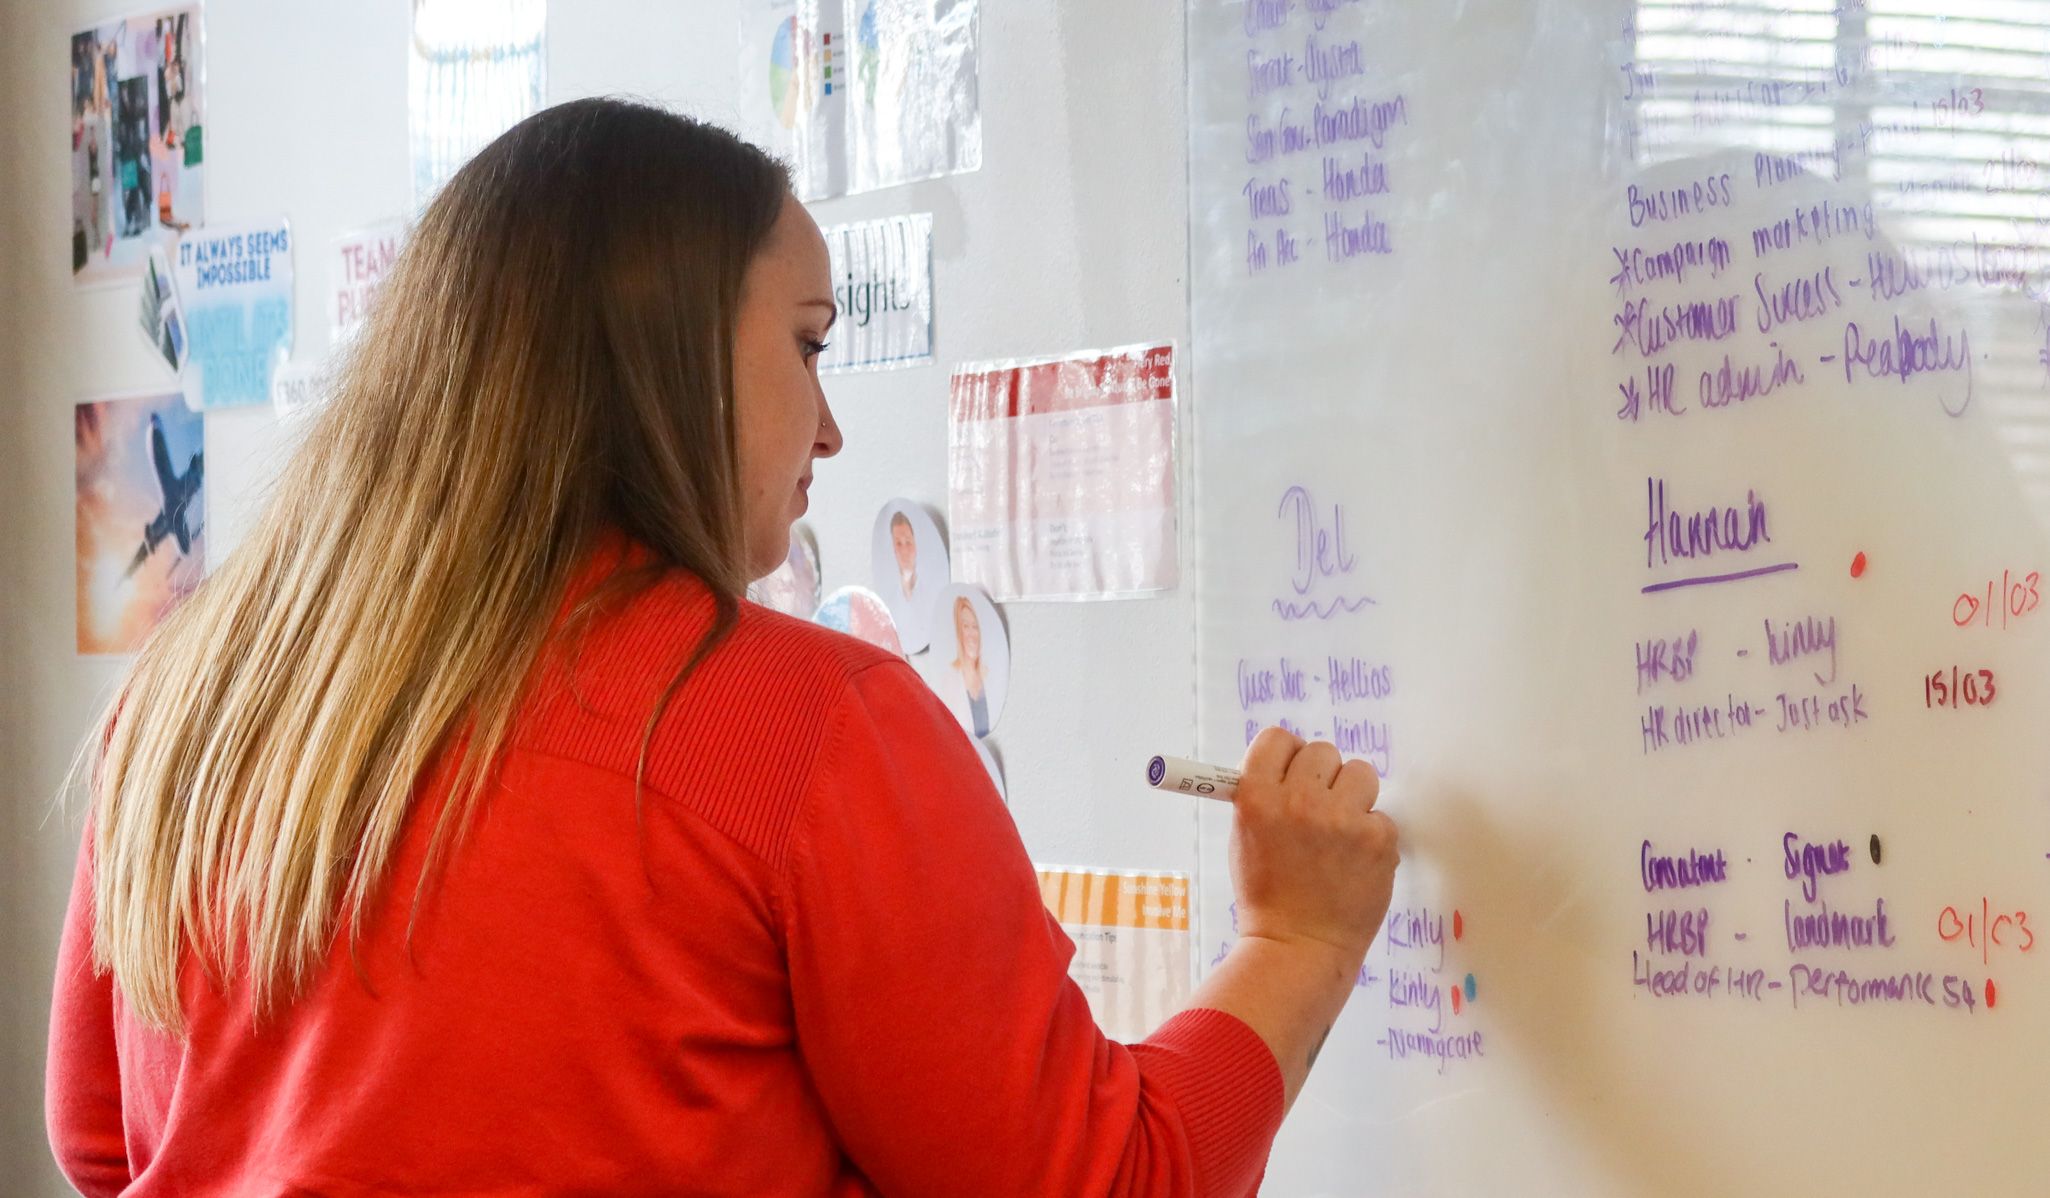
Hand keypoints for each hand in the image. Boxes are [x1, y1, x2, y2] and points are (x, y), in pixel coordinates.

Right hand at [1228, 727, 1398, 967]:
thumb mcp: (1244, 838)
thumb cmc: (1268, 897)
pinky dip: (1371, 835)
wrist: (1299, 947)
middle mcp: (1299, 801)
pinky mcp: (1377, 838)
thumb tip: (1286, 764)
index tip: (1292, 772)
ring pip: (1359, 773)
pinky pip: (1380, 815)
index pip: (1277, 738)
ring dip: (1352, 797)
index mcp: (1257, 797)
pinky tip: (1355, 862)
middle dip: (1322, 778)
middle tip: (1318, 810)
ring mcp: (1341, 819)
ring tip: (1341, 833)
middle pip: (1322, 751)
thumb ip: (1263, 796)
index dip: (1287, 755)